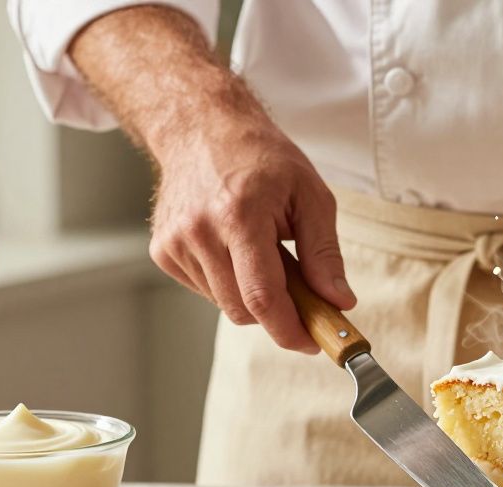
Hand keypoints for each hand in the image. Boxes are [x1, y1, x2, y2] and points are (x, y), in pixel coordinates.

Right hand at [149, 109, 355, 353]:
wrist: (202, 128)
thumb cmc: (263, 159)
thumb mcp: (311, 196)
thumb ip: (325, 254)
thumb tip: (340, 303)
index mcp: (239, 215)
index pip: (262, 297)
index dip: (291, 330)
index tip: (315, 342)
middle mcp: (199, 232)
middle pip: (243, 309)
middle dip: (278, 312)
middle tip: (302, 290)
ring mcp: (175, 243)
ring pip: (225, 305)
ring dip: (252, 295)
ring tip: (263, 252)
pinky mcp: (162, 251)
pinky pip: (206, 291)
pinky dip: (229, 283)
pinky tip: (234, 249)